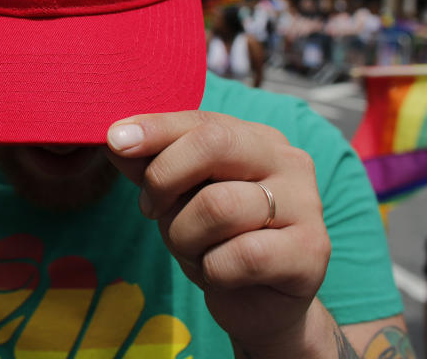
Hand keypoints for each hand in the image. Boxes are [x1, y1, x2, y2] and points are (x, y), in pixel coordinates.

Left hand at [105, 111, 330, 353]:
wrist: (262, 306)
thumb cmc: (218, 242)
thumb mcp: (178, 199)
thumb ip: (152, 166)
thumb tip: (114, 138)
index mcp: (256, 139)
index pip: (202, 121)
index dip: (155, 128)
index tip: (115, 140)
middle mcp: (287, 161)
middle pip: (213, 145)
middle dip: (164, 178)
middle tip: (151, 210)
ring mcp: (306, 205)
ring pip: (218, 205)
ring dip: (185, 236)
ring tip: (192, 250)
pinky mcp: (312, 252)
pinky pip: (241, 255)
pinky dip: (214, 270)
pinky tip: (221, 274)